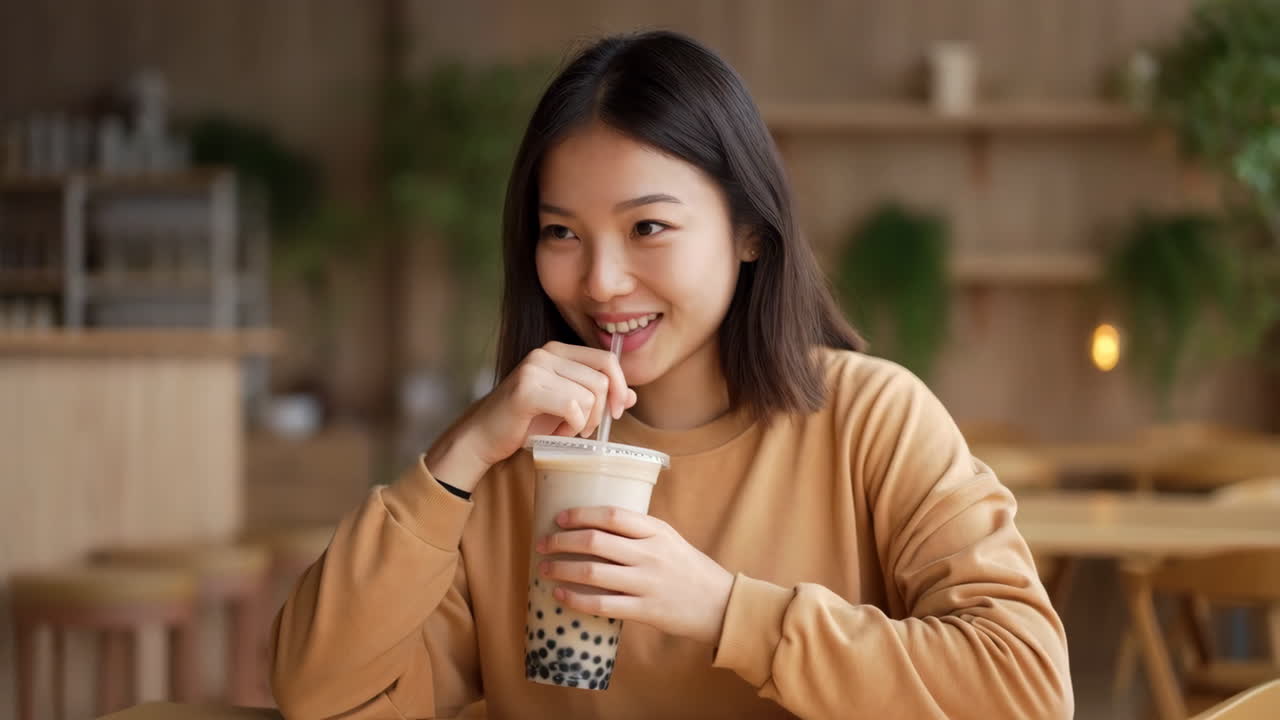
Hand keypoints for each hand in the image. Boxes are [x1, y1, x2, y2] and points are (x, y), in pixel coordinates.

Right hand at [427, 342, 635, 490]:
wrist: (484, 436)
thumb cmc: (526, 421)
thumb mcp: (568, 406)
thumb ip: (598, 397)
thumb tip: (633, 396)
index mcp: (558, 351)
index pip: (607, 359)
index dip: (620, 386)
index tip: (617, 412)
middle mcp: (546, 353)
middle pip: (602, 380)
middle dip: (600, 412)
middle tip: (583, 429)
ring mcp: (534, 369)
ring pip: (590, 396)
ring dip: (584, 422)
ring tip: (565, 430)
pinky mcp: (526, 390)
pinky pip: (572, 407)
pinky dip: (571, 427)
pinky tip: (556, 433)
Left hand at [536, 507, 734, 645]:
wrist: (720, 605)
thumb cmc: (689, 570)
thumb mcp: (669, 539)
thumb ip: (639, 532)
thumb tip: (594, 527)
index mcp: (656, 531)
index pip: (610, 515)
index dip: (580, 514)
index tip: (559, 518)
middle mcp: (650, 554)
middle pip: (595, 541)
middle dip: (561, 541)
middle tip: (543, 544)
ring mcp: (647, 583)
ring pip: (593, 572)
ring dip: (562, 568)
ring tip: (544, 568)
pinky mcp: (645, 610)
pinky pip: (602, 604)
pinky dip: (576, 598)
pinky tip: (561, 594)